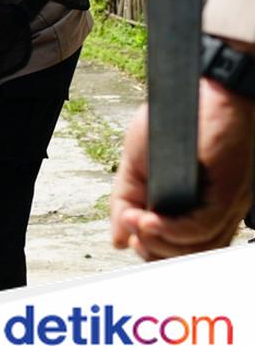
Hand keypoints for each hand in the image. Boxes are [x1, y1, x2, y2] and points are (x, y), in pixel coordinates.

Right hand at [110, 79, 254, 259]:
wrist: (198, 88)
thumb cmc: (175, 120)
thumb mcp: (137, 167)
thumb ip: (126, 202)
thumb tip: (117, 239)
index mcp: (196, 208)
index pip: (178, 251)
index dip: (151, 252)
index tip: (129, 236)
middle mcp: (216, 211)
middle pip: (187, 257)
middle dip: (152, 252)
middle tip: (130, 231)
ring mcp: (224, 204)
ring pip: (196, 249)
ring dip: (158, 243)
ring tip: (135, 223)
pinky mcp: (227, 192)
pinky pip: (200, 228)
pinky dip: (170, 231)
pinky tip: (148, 220)